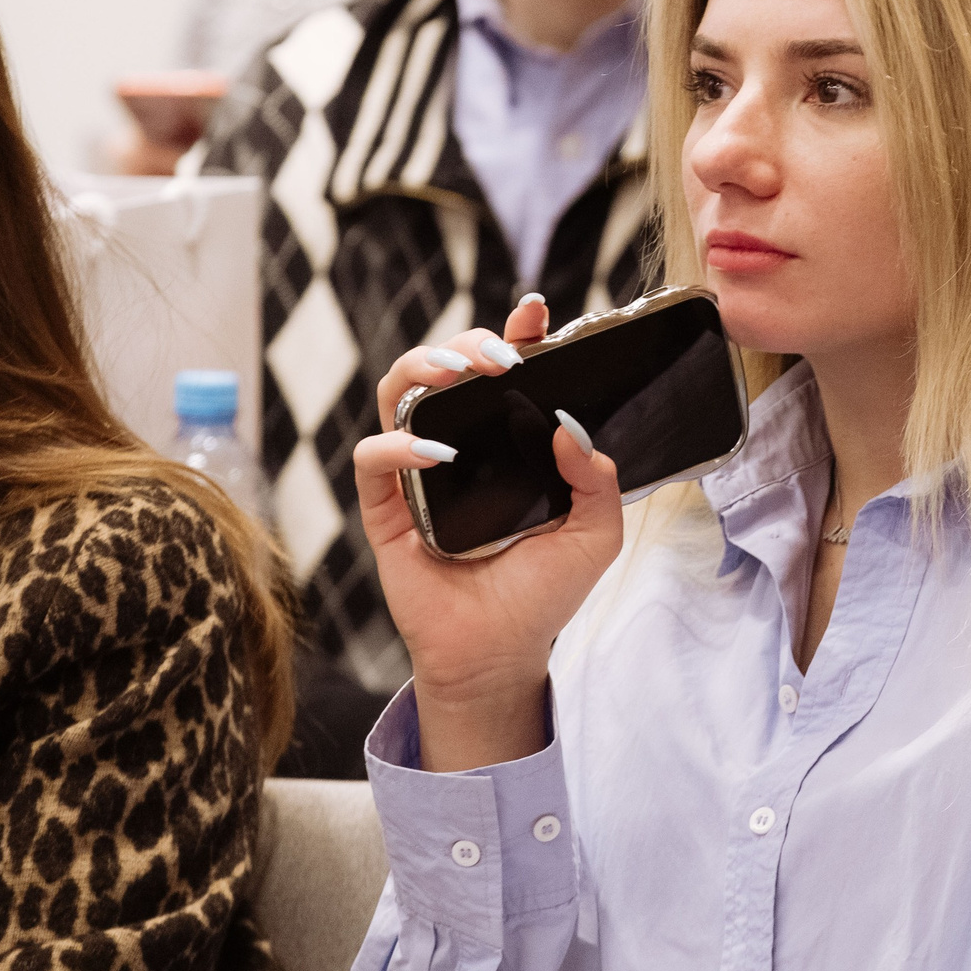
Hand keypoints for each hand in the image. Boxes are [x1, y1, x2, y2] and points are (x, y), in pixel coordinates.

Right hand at [352, 297, 622, 771]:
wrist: (501, 656)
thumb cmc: (543, 595)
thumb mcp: (595, 535)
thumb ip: (597, 480)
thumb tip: (573, 429)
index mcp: (505, 442)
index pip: (502, 372)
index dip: (514, 334)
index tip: (535, 314)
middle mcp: (457, 446)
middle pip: (445, 367)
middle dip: (469, 343)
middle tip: (501, 356)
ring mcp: (416, 475)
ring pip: (398, 393)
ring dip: (422, 367)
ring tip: (456, 371)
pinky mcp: (384, 511)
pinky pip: (372, 461)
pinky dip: (398, 446)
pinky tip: (434, 451)